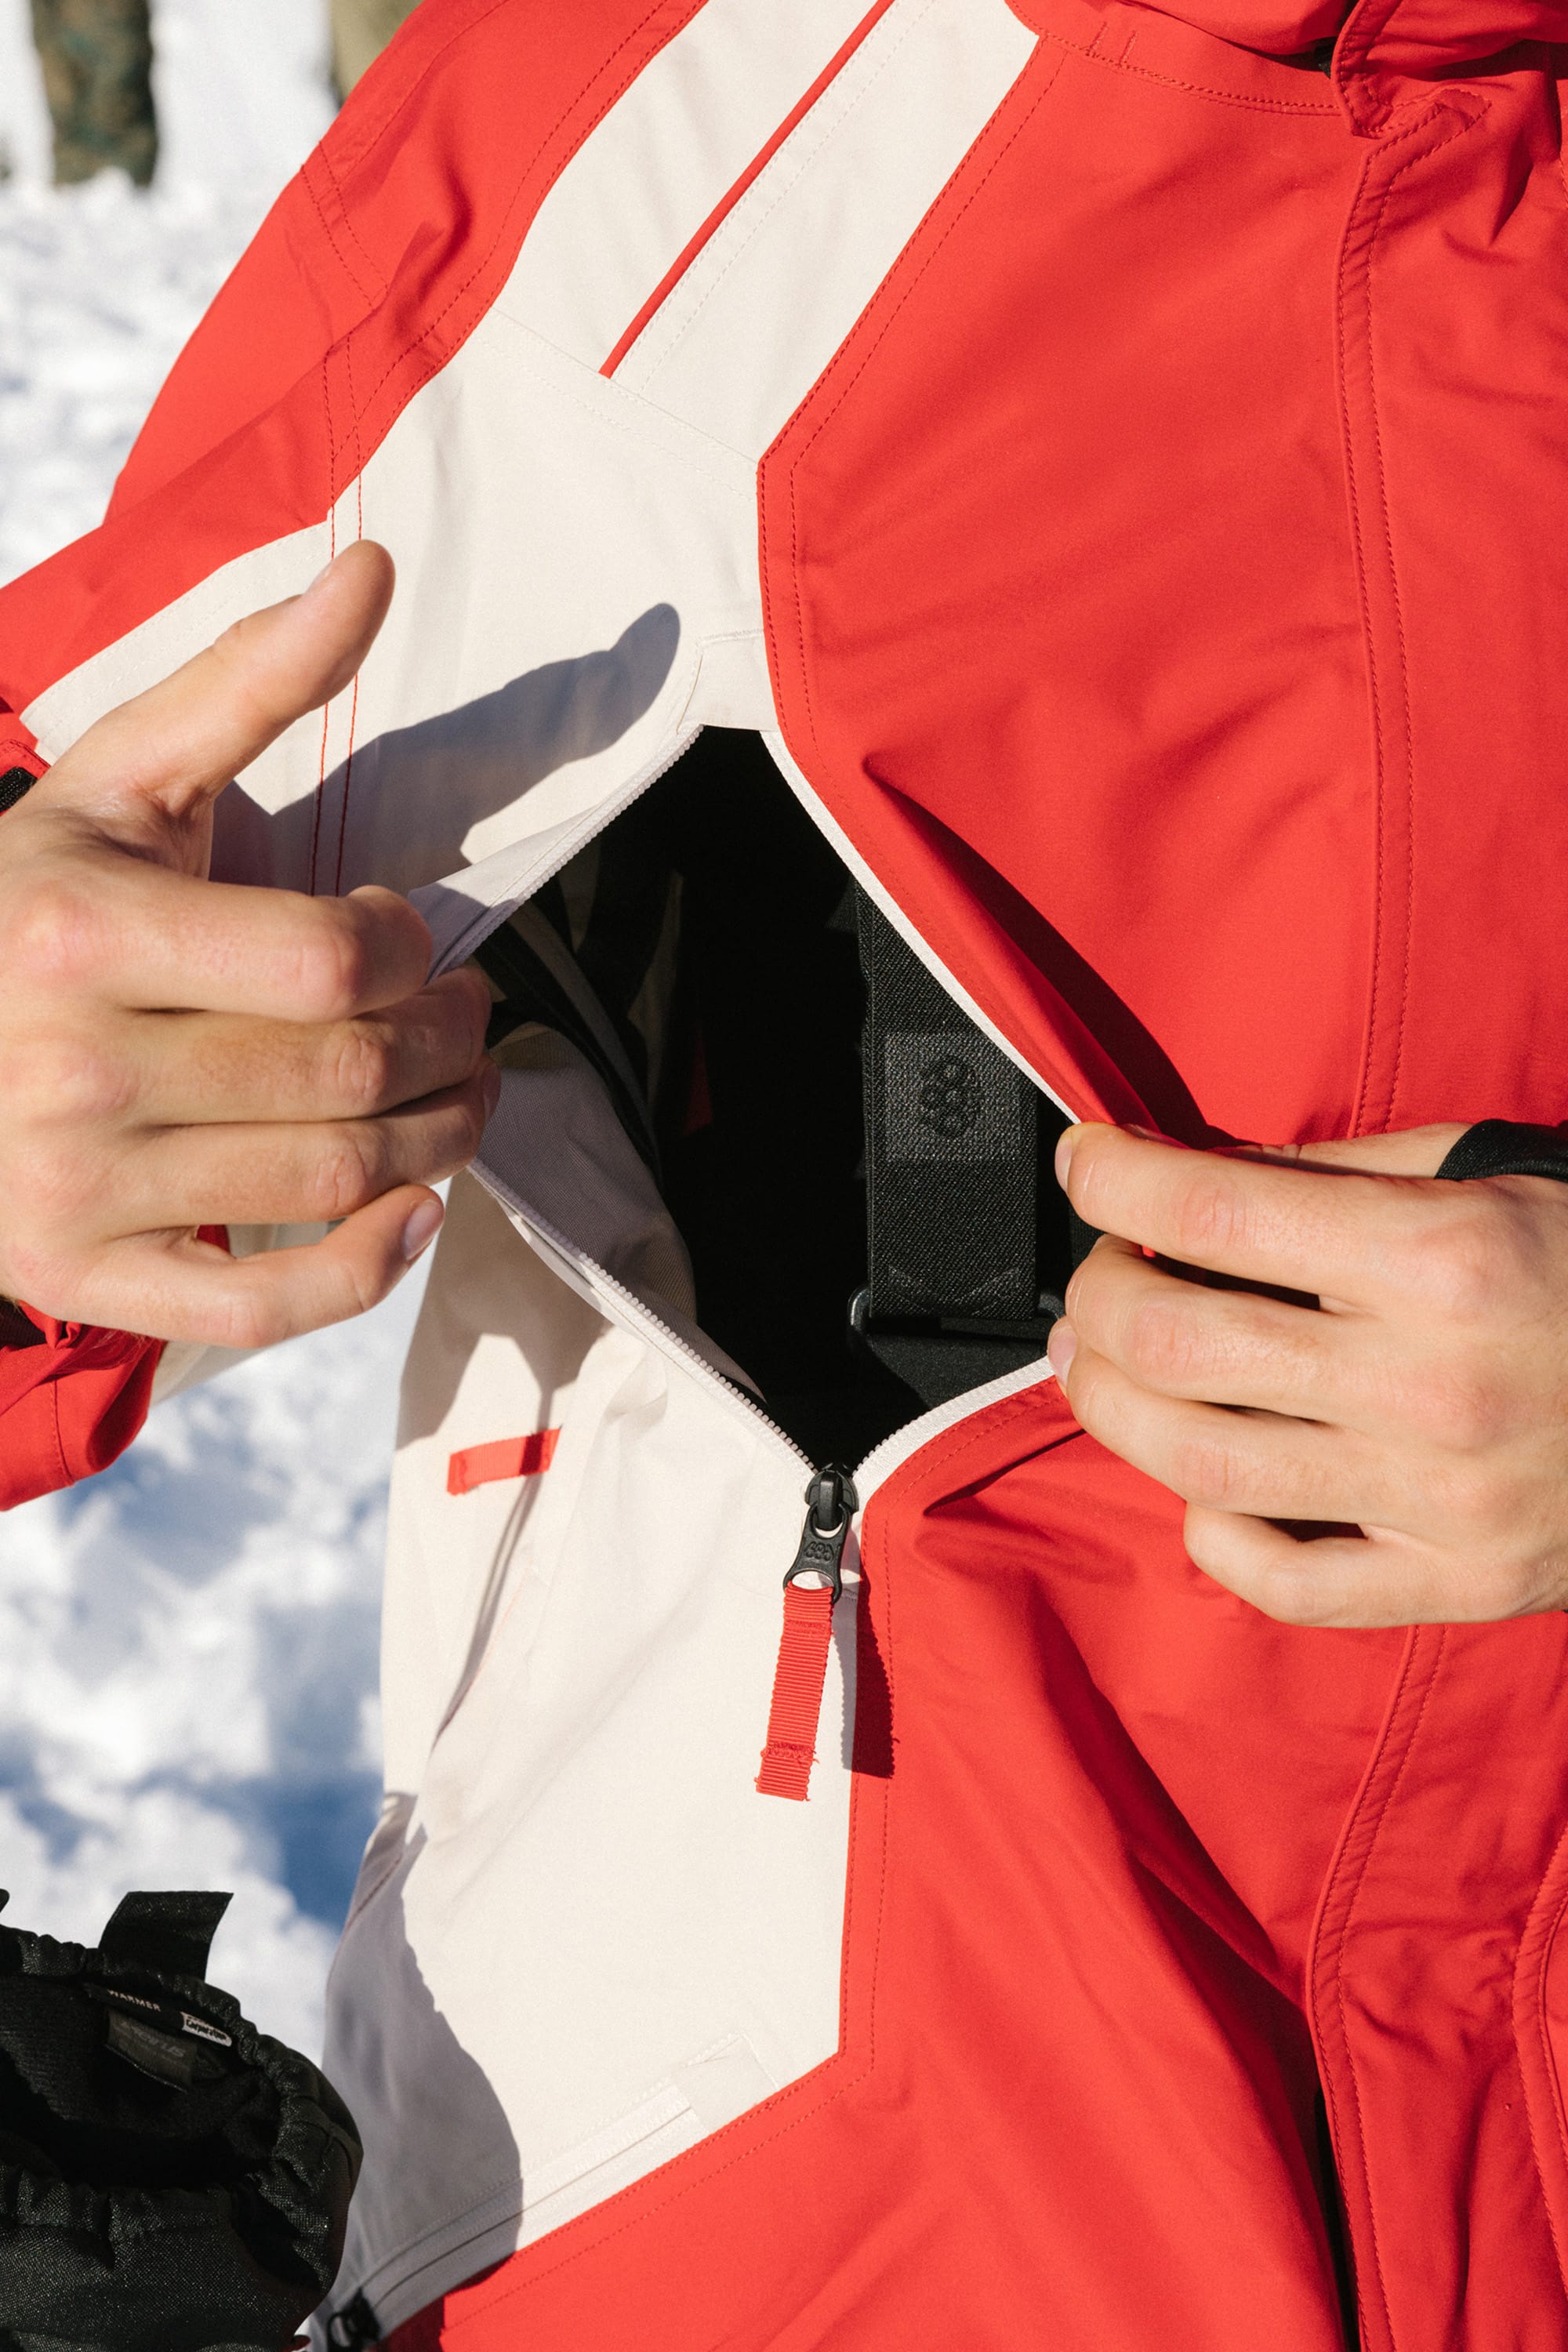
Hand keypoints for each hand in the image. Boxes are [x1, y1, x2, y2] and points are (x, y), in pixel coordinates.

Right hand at [0, 544, 495, 1348]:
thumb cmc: (20, 903)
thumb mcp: (113, 780)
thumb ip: (246, 680)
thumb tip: (374, 567)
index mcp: (81, 931)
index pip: (335, 963)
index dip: (413, 952)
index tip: (411, 937)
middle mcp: (73, 1071)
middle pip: (351, 1075)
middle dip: (454, 1045)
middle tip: (474, 1019)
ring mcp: (74, 1189)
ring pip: (332, 1184)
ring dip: (443, 1142)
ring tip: (463, 1096)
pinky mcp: (81, 1276)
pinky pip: (263, 1310)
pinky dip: (366, 1269)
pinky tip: (414, 1211)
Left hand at [1048, 1121, 1567, 1625]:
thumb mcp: (1487, 1174)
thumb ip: (1337, 1176)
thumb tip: (1194, 1179)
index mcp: (1442, 1258)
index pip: (1212, 1208)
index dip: (1113, 1178)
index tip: (1086, 1162)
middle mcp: (1433, 1382)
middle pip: (1177, 1342)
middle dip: (1098, 1295)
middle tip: (1098, 1274)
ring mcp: (1442, 1496)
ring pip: (1199, 1464)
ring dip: (1112, 1406)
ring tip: (1102, 1364)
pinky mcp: (1456, 1581)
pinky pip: (1283, 1582)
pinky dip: (1211, 1533)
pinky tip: (1203, 1485)